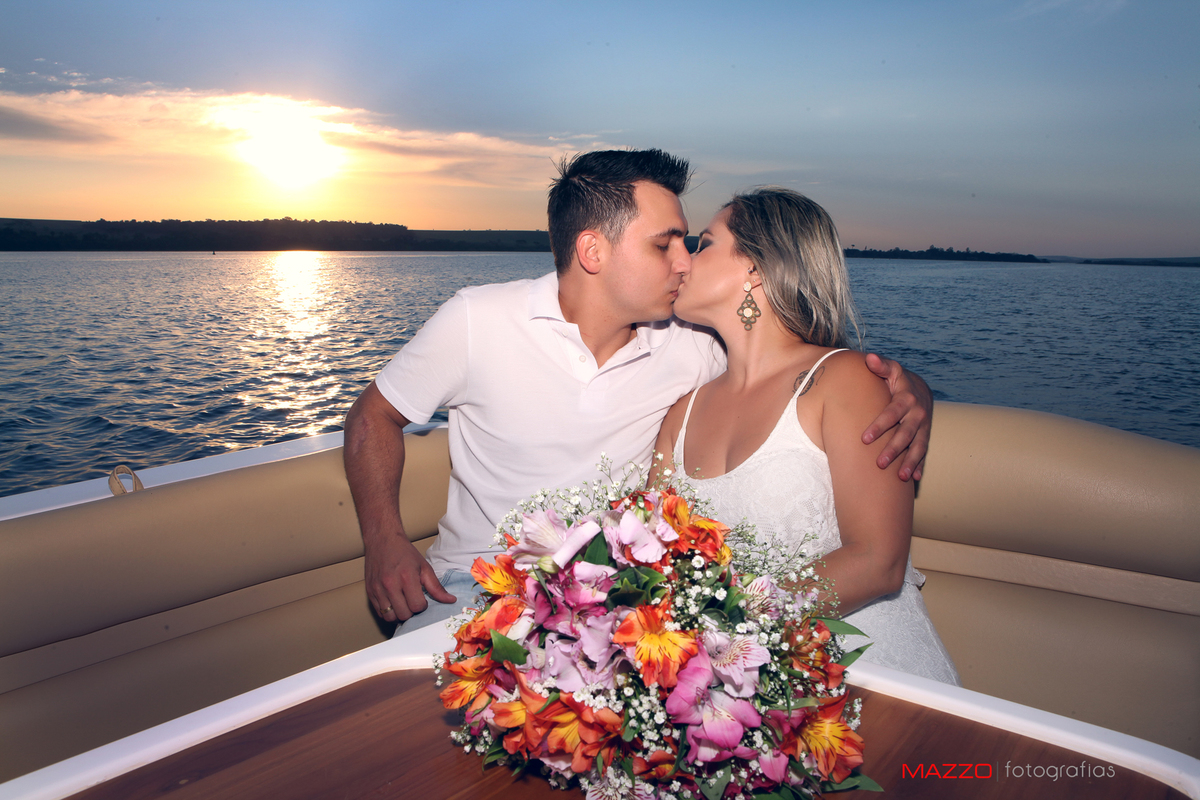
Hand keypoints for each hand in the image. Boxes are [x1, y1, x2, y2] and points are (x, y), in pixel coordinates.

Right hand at [364, 532, 456, 621]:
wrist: (382, 539)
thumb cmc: (404, 552)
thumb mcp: (424, 567)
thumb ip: (436, 587)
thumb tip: (451, 600)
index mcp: (406, 577)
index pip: (416, 606)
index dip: (422, 606)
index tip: (422, 599)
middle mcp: (390, 585)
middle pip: (403, 614)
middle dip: (411, 612)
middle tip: (413, 602)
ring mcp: (377, 589)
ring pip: (390, 617)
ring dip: (399, 615)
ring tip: (403, 605)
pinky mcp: (369, 592)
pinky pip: (379, 613)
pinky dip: (388, 612)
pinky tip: (394, 603)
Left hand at [861, 353, 932, 481]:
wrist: (919, 388)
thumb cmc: (896, 379)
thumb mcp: (890, 370)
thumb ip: (880, 366)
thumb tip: (869, 359)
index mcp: (905, 399)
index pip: (891, 413)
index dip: (879, 426)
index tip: (864, 439)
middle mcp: (917, 414)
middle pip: (905, 434)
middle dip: (894, 449)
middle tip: (880, 464)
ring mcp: (923, 427)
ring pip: (918, 446)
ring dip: (910, 462)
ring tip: (901, 477)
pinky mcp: (925, 436)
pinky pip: (924, 452)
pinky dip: (920, 465)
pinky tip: (915, 479)